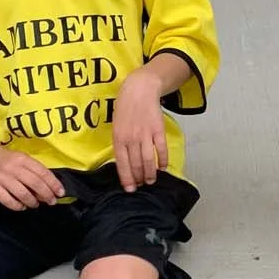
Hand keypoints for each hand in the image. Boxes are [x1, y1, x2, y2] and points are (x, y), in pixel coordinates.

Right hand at [0, 142, 63, 210]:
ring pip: (22, 193)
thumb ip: (34, 171)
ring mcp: (2, 177)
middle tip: (51, 201)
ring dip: (32, 201)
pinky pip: (7, 200)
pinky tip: (22, 206)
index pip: (42, 172)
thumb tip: (49, 189)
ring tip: (35, 204)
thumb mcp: (22, 160)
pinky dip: (17, 206)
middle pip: (34, 183)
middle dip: (46, 194)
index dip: (53, 184)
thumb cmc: (8, 161)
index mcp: (23, 159)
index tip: (60, 193)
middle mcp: (13, 167)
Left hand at [112, 66, 167, 190]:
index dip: (126, 178)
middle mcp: (131, 138)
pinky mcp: (158, 130)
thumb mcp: (116, 125)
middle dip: (139, 178)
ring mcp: (145, 134)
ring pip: (148, 160)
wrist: (139, 89)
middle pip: (136, 164)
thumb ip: (120, 142)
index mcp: (119, 138)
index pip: (122, 163)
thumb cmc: (125, 107)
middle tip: (142, 185)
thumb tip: (125, 160)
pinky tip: (163, 167)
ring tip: (151, 181)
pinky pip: (161, 149)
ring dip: (150, 173)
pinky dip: (162, 160)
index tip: (129, 189)